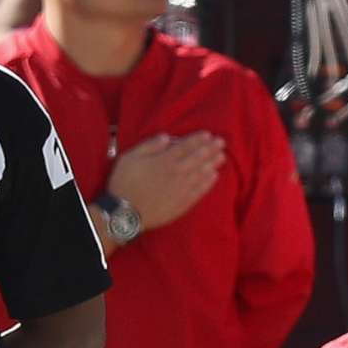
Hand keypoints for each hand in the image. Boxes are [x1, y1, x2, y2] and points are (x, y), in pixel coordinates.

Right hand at [107, 131, 224, 231]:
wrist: (126, 213)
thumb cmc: (124, 183)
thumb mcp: (130, 157)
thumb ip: (149, 146)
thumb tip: (166, 137)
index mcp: (164, 160)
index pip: (185, 147)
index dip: (197, 140)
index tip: (208, 134)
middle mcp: (176, 173)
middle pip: (197, 159)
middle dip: (210, 149)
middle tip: (222, 142)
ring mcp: (181, 189)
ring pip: (201, 174)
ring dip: (212, 164)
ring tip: (222, 157)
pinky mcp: (183, 203)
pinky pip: (199, 191)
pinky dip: (208, 183)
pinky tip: (214, 177)